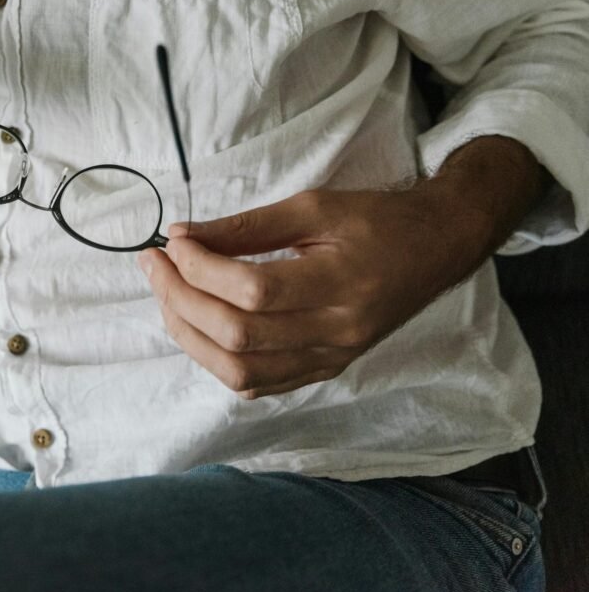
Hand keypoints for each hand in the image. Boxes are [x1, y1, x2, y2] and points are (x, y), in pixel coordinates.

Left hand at [138, 184, 497, 398]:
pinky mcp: (325, 370)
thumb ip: (247, 226)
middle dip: (181, 298)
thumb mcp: (313, 206)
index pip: (253, 290)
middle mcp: (338, 332)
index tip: (174, 241)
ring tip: (167, 295)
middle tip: (155, 264)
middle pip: (238, 335)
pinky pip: (258, 385)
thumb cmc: (376, 220)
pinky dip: (216, 359)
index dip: (200, 268)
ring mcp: (331, 359)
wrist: (436, 248)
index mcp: (342, 284)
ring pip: (240, 371)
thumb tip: (183, 237)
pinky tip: (198, 325)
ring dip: (190, 334)